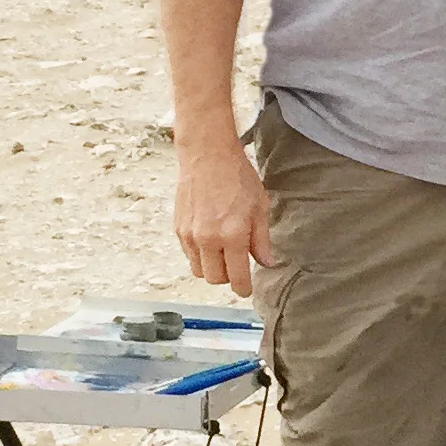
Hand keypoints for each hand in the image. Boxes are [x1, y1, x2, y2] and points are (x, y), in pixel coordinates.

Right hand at [173, 136, 272, 294]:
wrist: (207, 155)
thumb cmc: (237, 176)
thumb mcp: (259, 207)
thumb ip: (262, 239)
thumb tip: (266, 262)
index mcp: (232, 235)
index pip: (237, 277)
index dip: (244, 288)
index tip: (247, 290)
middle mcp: (208, 239)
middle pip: (216, 279)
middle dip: (228, 278)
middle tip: (237, 267)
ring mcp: (190, 235)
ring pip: (199, 270)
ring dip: (212, 269)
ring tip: (223, 253)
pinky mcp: (179, 229)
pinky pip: (189, 255)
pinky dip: (200, 255)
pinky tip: (210, 241)